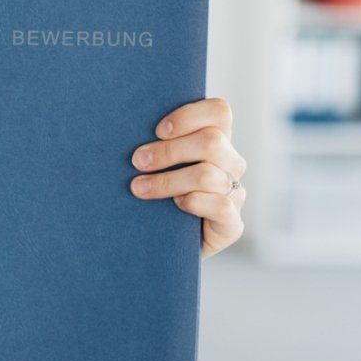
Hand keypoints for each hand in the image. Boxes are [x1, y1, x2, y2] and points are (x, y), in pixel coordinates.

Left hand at [128, 97, 247, 258]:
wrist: (160, 248)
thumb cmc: (152, 198)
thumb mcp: (154, 167)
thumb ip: (154, 145)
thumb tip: (125, 127)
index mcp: (216, 142)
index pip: (219, 112)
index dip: (190, 116)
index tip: (158, 130)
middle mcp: (230, 164)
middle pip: (212, 141)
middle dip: (169, 150)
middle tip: (137, 161)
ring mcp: (235, 194)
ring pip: (209, 174)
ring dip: (168, 180)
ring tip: (139, 188)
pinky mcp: (232, 225)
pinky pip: (219, 204)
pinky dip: (193, 202)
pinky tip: (174, 206)